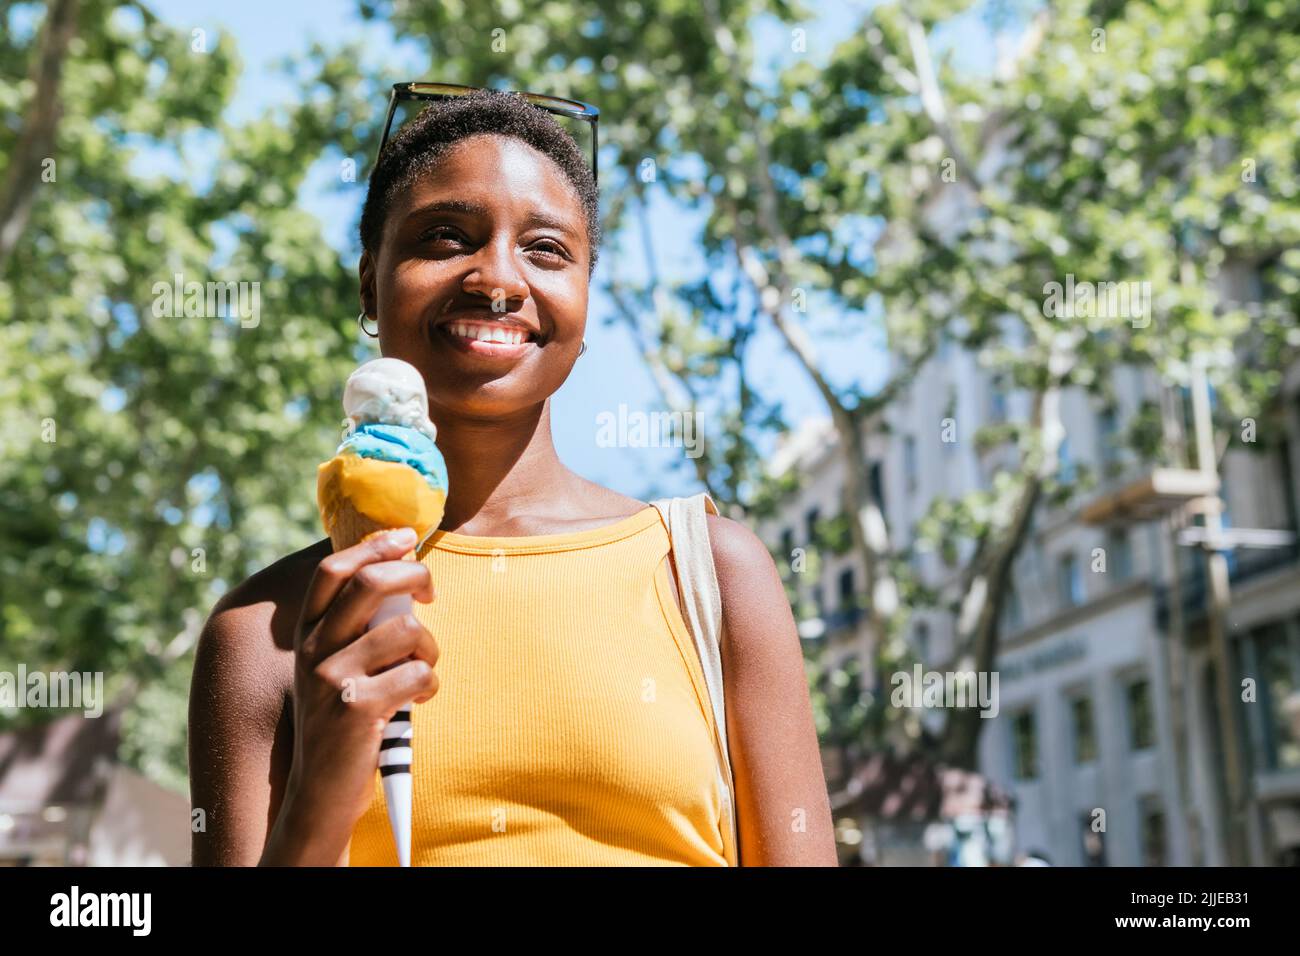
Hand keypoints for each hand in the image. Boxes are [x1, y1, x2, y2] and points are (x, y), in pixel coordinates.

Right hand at [262, 527, 437, 865]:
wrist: (319, 794)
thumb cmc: (342, 722)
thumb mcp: (333, 669)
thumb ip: (353, 629)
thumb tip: (398, 574)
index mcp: (307, 636)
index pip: (333, 570)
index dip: (372, 544)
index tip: (406, 536)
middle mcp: (313, 652)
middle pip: (369, 583)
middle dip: (413, 574)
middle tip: (430, 590)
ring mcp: (332, 679)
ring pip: (406, 630)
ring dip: (430, 647)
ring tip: (423, 668)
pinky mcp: (357, 709)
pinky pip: (419, 674)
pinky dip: (430, 685)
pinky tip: (418, 700)